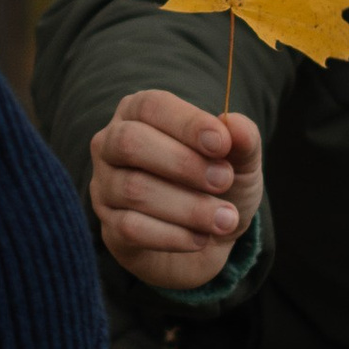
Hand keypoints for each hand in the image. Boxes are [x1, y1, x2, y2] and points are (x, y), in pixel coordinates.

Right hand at [89, 89, 264, 291]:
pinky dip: (173, 236)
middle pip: (129, 142)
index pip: (151, 106)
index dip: (186, 123)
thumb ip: (243, 141)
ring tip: (225, 218)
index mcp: (139, 113)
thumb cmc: (218, 187)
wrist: (210, 241)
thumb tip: (237, 126)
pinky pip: (131, 228)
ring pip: (133, 189)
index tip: (222, 144)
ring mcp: (104, 187)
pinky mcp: (109, 227)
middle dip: (182, 163)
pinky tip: (201, 238)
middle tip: (224, 181)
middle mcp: (112, 145)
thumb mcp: (240, 162)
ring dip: (187, 206)